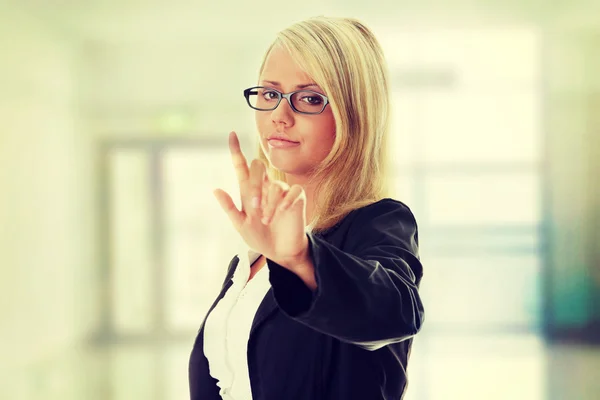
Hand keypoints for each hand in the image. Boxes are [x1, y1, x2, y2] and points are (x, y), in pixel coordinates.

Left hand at [213, 131, 308, 267]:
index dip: (236, 151)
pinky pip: (291, 191)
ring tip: (267, 221)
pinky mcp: (296, 198)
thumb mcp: (241, 225)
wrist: (280, 252)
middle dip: (255, 186)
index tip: (232, 134)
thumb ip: (230, 208)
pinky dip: (285, 202)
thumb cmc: (260, 237)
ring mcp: (281, 191)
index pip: (242, 166)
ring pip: (274, 185)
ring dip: (269, 205)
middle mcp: (265, 186)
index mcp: (249, 190)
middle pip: (258, 167)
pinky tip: (281, 213)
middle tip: (254, 207)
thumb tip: (216, 189)